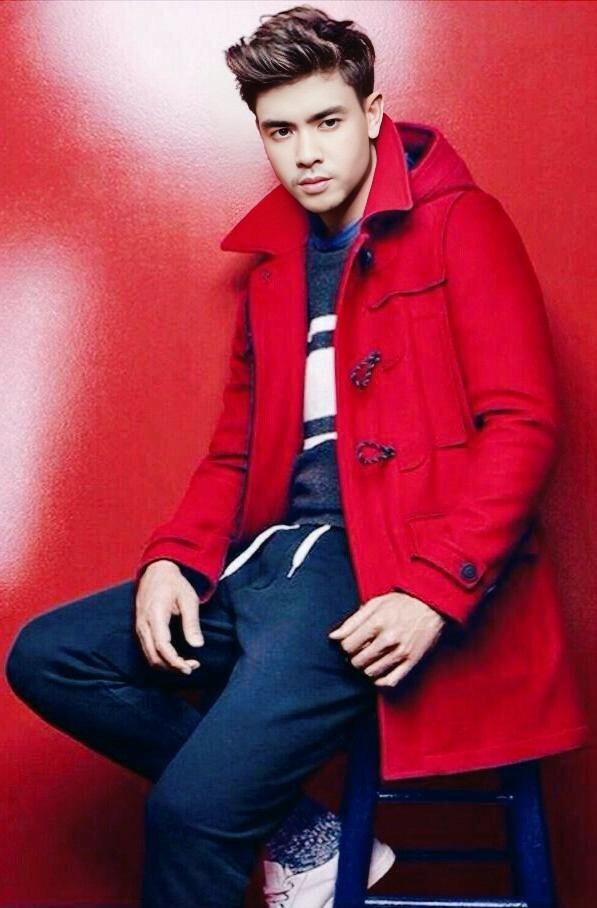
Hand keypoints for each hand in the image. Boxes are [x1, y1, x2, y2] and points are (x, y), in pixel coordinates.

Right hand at [135, 560, 204, 673]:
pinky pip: (148, 650)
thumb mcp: (188, 599)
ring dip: (167, 665)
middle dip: (172, 667)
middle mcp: (143, 625)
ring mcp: (139, 628)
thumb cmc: (174, 584)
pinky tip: (176, 657)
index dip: (175, 661)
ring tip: (187, 664)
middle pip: (153, 657)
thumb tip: (197, 645)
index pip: (162, 646)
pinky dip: (161, 658)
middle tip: (192, 667)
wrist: (156, 571)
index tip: (189, 668)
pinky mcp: (140, 630)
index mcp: (154, 615)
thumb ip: (191, 623)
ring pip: (149, 656)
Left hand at [328, 591, 446, 687]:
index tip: (350, 643)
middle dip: (353, 657)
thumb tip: (334, 637)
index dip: (345, 646)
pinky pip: (389, 681)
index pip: (348, 646)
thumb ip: (352, 621)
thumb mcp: (374, 604)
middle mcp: (388, 639)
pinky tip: (378, 672)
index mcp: (377, 622)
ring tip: (369, 658)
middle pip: (357, 661)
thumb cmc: (401, 603)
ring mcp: (401, 652)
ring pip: (370, 672)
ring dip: (365, 668)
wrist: (432, 606)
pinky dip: (379, 681)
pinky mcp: (412, 662)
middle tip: (359, 651)